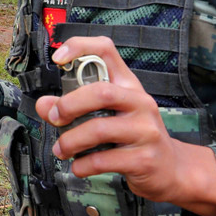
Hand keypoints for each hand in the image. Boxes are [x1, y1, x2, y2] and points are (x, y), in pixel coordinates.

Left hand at [35, 36, 215, 215]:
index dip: (80, 47)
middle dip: (69, 105)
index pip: (106, 50)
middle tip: (54, 117)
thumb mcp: (108, 114)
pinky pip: (104, 160)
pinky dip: (83, 165)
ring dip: (71, 141)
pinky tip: (78, 167)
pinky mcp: (144, 158)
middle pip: (101, 92)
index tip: (57, 58)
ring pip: (100, 129)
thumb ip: (74, 107)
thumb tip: (44, 105)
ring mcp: (145, 130)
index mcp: (128, 85)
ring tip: (61, 150)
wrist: (171, 168)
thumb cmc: (134, 136)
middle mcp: (139, 102)